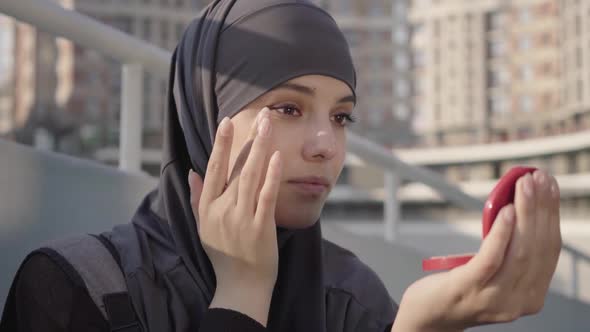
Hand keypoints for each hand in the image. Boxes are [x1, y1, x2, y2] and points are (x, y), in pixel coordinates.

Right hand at [188, 108, 281, 325]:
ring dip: (260, 148)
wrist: (240, 286)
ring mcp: (242, 217)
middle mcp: (223, 209)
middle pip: (236, 167)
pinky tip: (277, 156)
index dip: (221, 144)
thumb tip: (191, 172)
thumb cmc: (222, 255)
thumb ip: (198, 198)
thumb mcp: (202, 226)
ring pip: (251, 176)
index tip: (227, 121)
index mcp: (208, 207)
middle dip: (249, 138)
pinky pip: (266, 195)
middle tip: (261, 114)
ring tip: (269, 126)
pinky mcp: (261, 226)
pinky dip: (271, 175)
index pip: (214, 168)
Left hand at [392, 170, 560, 331]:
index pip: (549, 250)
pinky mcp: (469, 288)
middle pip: (538, 248)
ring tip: (523, 186)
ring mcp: (495, 298)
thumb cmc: (458, 289)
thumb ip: (508, 250)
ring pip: (520, 251)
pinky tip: (506, 211)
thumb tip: (515, 202)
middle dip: (541, 208)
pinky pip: (492, 258)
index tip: (549, 186)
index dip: (552, 215)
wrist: (427, 319)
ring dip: (525, 213)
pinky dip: (502, 233)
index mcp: (530, 295)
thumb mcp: (492, 272)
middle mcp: (519, 301)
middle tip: (537, 178)